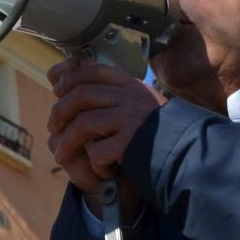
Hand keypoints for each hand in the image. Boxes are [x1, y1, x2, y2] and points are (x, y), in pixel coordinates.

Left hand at [46, 55, 166, 204]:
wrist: (185, 153)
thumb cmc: (153, 129)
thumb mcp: (134, 101)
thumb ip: (106, 90)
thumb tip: (59, 76)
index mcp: (130, 85)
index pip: (93, 70)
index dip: (70, 78)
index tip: (57, 89)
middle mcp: (131, 97)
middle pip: (81, 95)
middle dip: (59, 112)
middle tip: (53, 127)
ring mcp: (132, 119)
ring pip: (84, 124)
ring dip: (67, 142)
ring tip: (61, 154)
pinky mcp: (132, 143)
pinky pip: (98, 151)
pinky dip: (94, 163)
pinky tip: (101, 169)